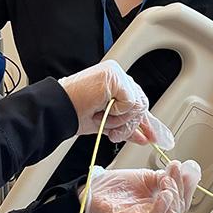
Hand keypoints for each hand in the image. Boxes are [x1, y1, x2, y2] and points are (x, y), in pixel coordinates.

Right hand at [57, 60, 173, 146]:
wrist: (59, 110)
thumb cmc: (75, 113)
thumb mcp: (107, 123)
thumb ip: (127, 127)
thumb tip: (145, 137)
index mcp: (116, 84)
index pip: (137, 102)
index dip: (145, 122)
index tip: (152, 137)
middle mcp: (118, 76)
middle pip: (141, 105)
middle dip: (129, 125)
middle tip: (114, 134)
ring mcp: (117, 74)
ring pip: (137, 105)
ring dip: (119, 120)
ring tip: (102, 119)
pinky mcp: (115, 77)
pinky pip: (130, 102)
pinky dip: (117, 112)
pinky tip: (101, 108)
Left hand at [82, 160, 200, 212]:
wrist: (95, 191)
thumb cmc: (119, 188)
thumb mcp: (147, 178)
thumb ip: (166, 178)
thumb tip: (184, 171)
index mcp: (162, 208)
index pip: (182, 200)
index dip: (188, 185)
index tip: (190, 168)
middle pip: (179, 210)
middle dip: (181, 188)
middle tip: (175, 171)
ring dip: (173, 198)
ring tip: (167, 182)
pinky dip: (162, 209)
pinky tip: (164, 195)